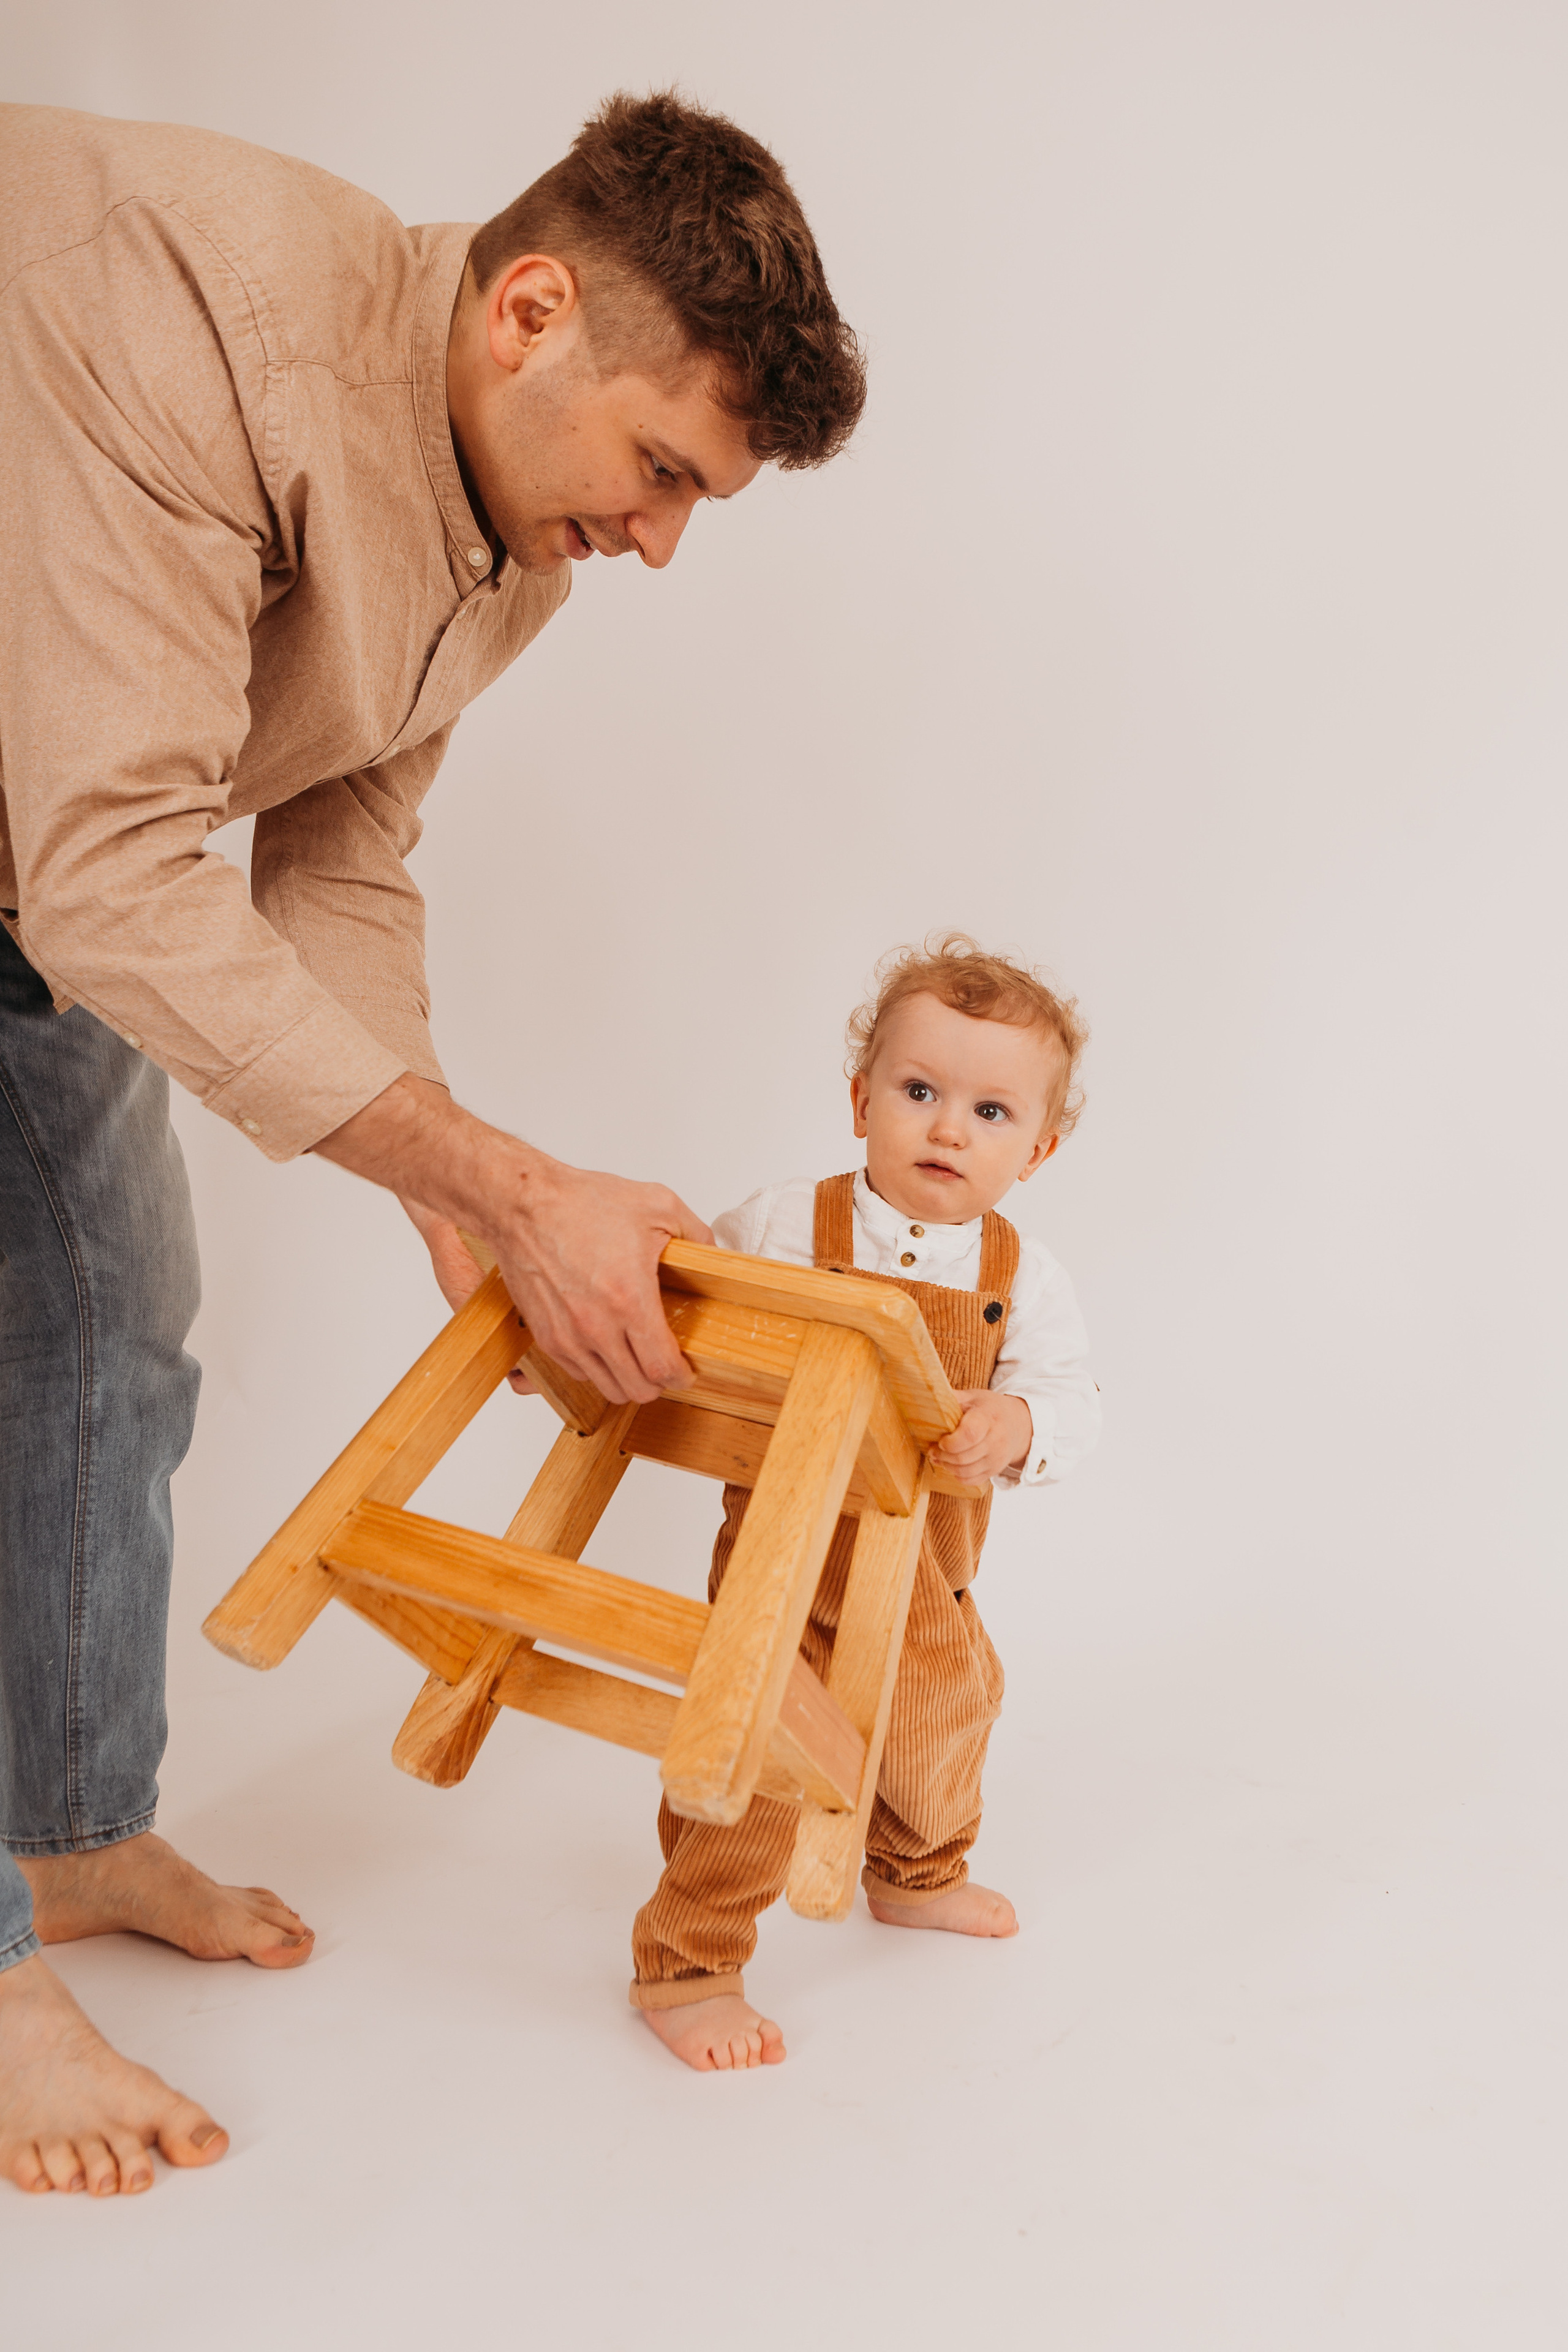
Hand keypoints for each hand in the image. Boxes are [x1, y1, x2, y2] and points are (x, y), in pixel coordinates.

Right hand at [316, 1075, 711, 1404]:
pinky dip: (596, 1368)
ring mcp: (568, 1336)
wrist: (523, 1204)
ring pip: (605, 1388)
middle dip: (657, 1383)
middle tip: (664, 1365)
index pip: (662, 1367)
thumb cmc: (581, 1203)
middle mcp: (596, 1327)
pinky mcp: (545, 1336)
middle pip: (636, 1389)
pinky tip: (606, 1344)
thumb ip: (695, 1233)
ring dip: (626, 1378)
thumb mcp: (657, 1205)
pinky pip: (577, 1373)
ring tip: (635, 1357)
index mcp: (629, 1300)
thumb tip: (712, 1253)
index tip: (686, 1369)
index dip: (681, 1375)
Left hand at [928, 1389, 1032, 1483]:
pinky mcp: (994, 1470)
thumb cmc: (990, 1409)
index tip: (941, 1439)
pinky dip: (957, 1475)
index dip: (951, 1442)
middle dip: (942, 1455)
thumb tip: (930, 1395)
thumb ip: (953, 1398)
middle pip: (963, 1457)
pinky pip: (971, 1481)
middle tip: (933, 1449)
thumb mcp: (974, 1397)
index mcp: (988, 1418)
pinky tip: (952, 1464)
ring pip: (965, 1471)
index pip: (970, 1435)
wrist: (1017, 1424)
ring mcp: (996, 1458)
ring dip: (947, 1466)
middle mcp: (996, 1440)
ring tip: (940, 1456)